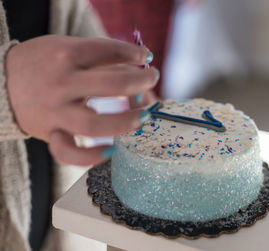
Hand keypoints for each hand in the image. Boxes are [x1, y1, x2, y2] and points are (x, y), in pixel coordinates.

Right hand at [6, 35, 158, 165]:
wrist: (3, 81)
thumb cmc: (44, 62)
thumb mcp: (68, 49)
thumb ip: (102, 57)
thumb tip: (139, 67)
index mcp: (66, 55)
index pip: (110, 51)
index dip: (135, 53)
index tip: (146, 56)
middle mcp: (61, 84)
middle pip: (112, 85)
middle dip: (141, 81)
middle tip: (152, 78)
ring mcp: (55, 112)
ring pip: (95, 124)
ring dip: (126, 122)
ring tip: (144, 116)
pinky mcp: (50, 133)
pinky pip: (70, 153)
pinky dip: (92, 156)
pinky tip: (112, 150)